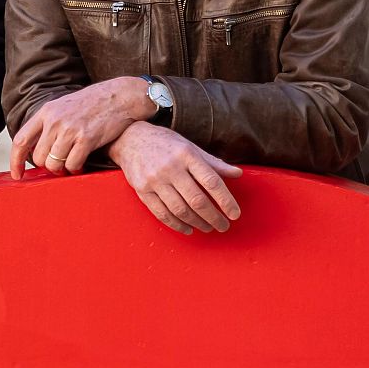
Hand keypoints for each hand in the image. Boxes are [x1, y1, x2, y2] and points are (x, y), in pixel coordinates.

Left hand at [8, 76, 151, 177]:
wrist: (120, 96)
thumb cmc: (93, 103)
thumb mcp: (64, 106)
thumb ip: (49, 123)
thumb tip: (36, 149)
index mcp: (46, 111)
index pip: (21, 139)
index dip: (16, 160)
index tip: (17, 174)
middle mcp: (55, 120)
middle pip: (38, 157)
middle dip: (48, 166)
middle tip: (60, 164)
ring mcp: (70, 129)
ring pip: (54, 164)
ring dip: (62, 169)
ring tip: (71, 164)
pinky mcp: (86, 138)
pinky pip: (72, 165)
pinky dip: (75, 169)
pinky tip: (81, 164)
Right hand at [107, 122, 241, 234]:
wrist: (130, 139)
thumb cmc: (166, 144)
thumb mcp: (191, 147)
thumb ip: (213, 163)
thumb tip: (238, 174)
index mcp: (187, 155)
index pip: (211, 181)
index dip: (226, 200)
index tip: (235, 214)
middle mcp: (171, 167)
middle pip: (197, 200)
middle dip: (214, 217)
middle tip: (223, 226)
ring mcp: (154, 180)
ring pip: (180, 210)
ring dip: (197, 223)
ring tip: (208, 227)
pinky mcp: (142, 191)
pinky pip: (162, 214)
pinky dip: (177, 225)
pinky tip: (188, 228)